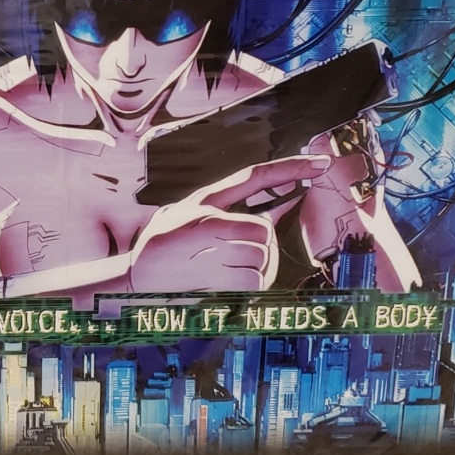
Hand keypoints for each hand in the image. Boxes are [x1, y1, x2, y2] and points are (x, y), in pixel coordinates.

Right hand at [128, 154, 332, 291]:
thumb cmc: (162, 253)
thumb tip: (272, 216)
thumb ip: (229, 215)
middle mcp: (209, 218)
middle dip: (256, 252)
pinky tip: (218, 287)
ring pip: (261, 259)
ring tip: (217, 275)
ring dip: (248, 274)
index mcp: (205, 200)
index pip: (254, 176)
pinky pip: (254, 282)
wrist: (132, 284)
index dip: (290, 167)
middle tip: (228, 262)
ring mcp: (211, 245)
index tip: (322, 163)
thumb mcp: (191, 222)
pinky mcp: (214, 272)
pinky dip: (243, 291)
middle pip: (264, 233)